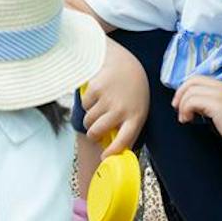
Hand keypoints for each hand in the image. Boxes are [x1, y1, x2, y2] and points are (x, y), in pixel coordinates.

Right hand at [80, 43, 149, 157]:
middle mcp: (122, 109)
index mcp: (136, 117)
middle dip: (92, 135)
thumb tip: (112, 152)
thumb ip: (127, 129)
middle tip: (94, 132)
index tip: (104, 157)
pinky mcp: (96, 88)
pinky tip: (97, 96)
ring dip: (90, 118)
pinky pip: (84, 106)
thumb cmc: (132, 91)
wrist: (125, 63)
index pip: (124, 141)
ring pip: (88, 120)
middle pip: (97, 132)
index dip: (112, 153)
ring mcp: (108, 99)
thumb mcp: (137, 110)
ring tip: (99, 109)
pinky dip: (87, 103)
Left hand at [173, 75, 221, 147]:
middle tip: (177, 108)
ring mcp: (219, 93)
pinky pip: (192, 101)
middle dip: (180, 94)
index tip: (181, 103)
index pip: (197, 78)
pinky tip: (188, 119)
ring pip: (190, 91)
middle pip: (191, 81)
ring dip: (182, 106)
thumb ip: (210, 103)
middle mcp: (221, 86)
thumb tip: (192, 106)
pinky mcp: (216, 103)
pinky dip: (186, 110)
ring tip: (185, 118)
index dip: (185, 88)